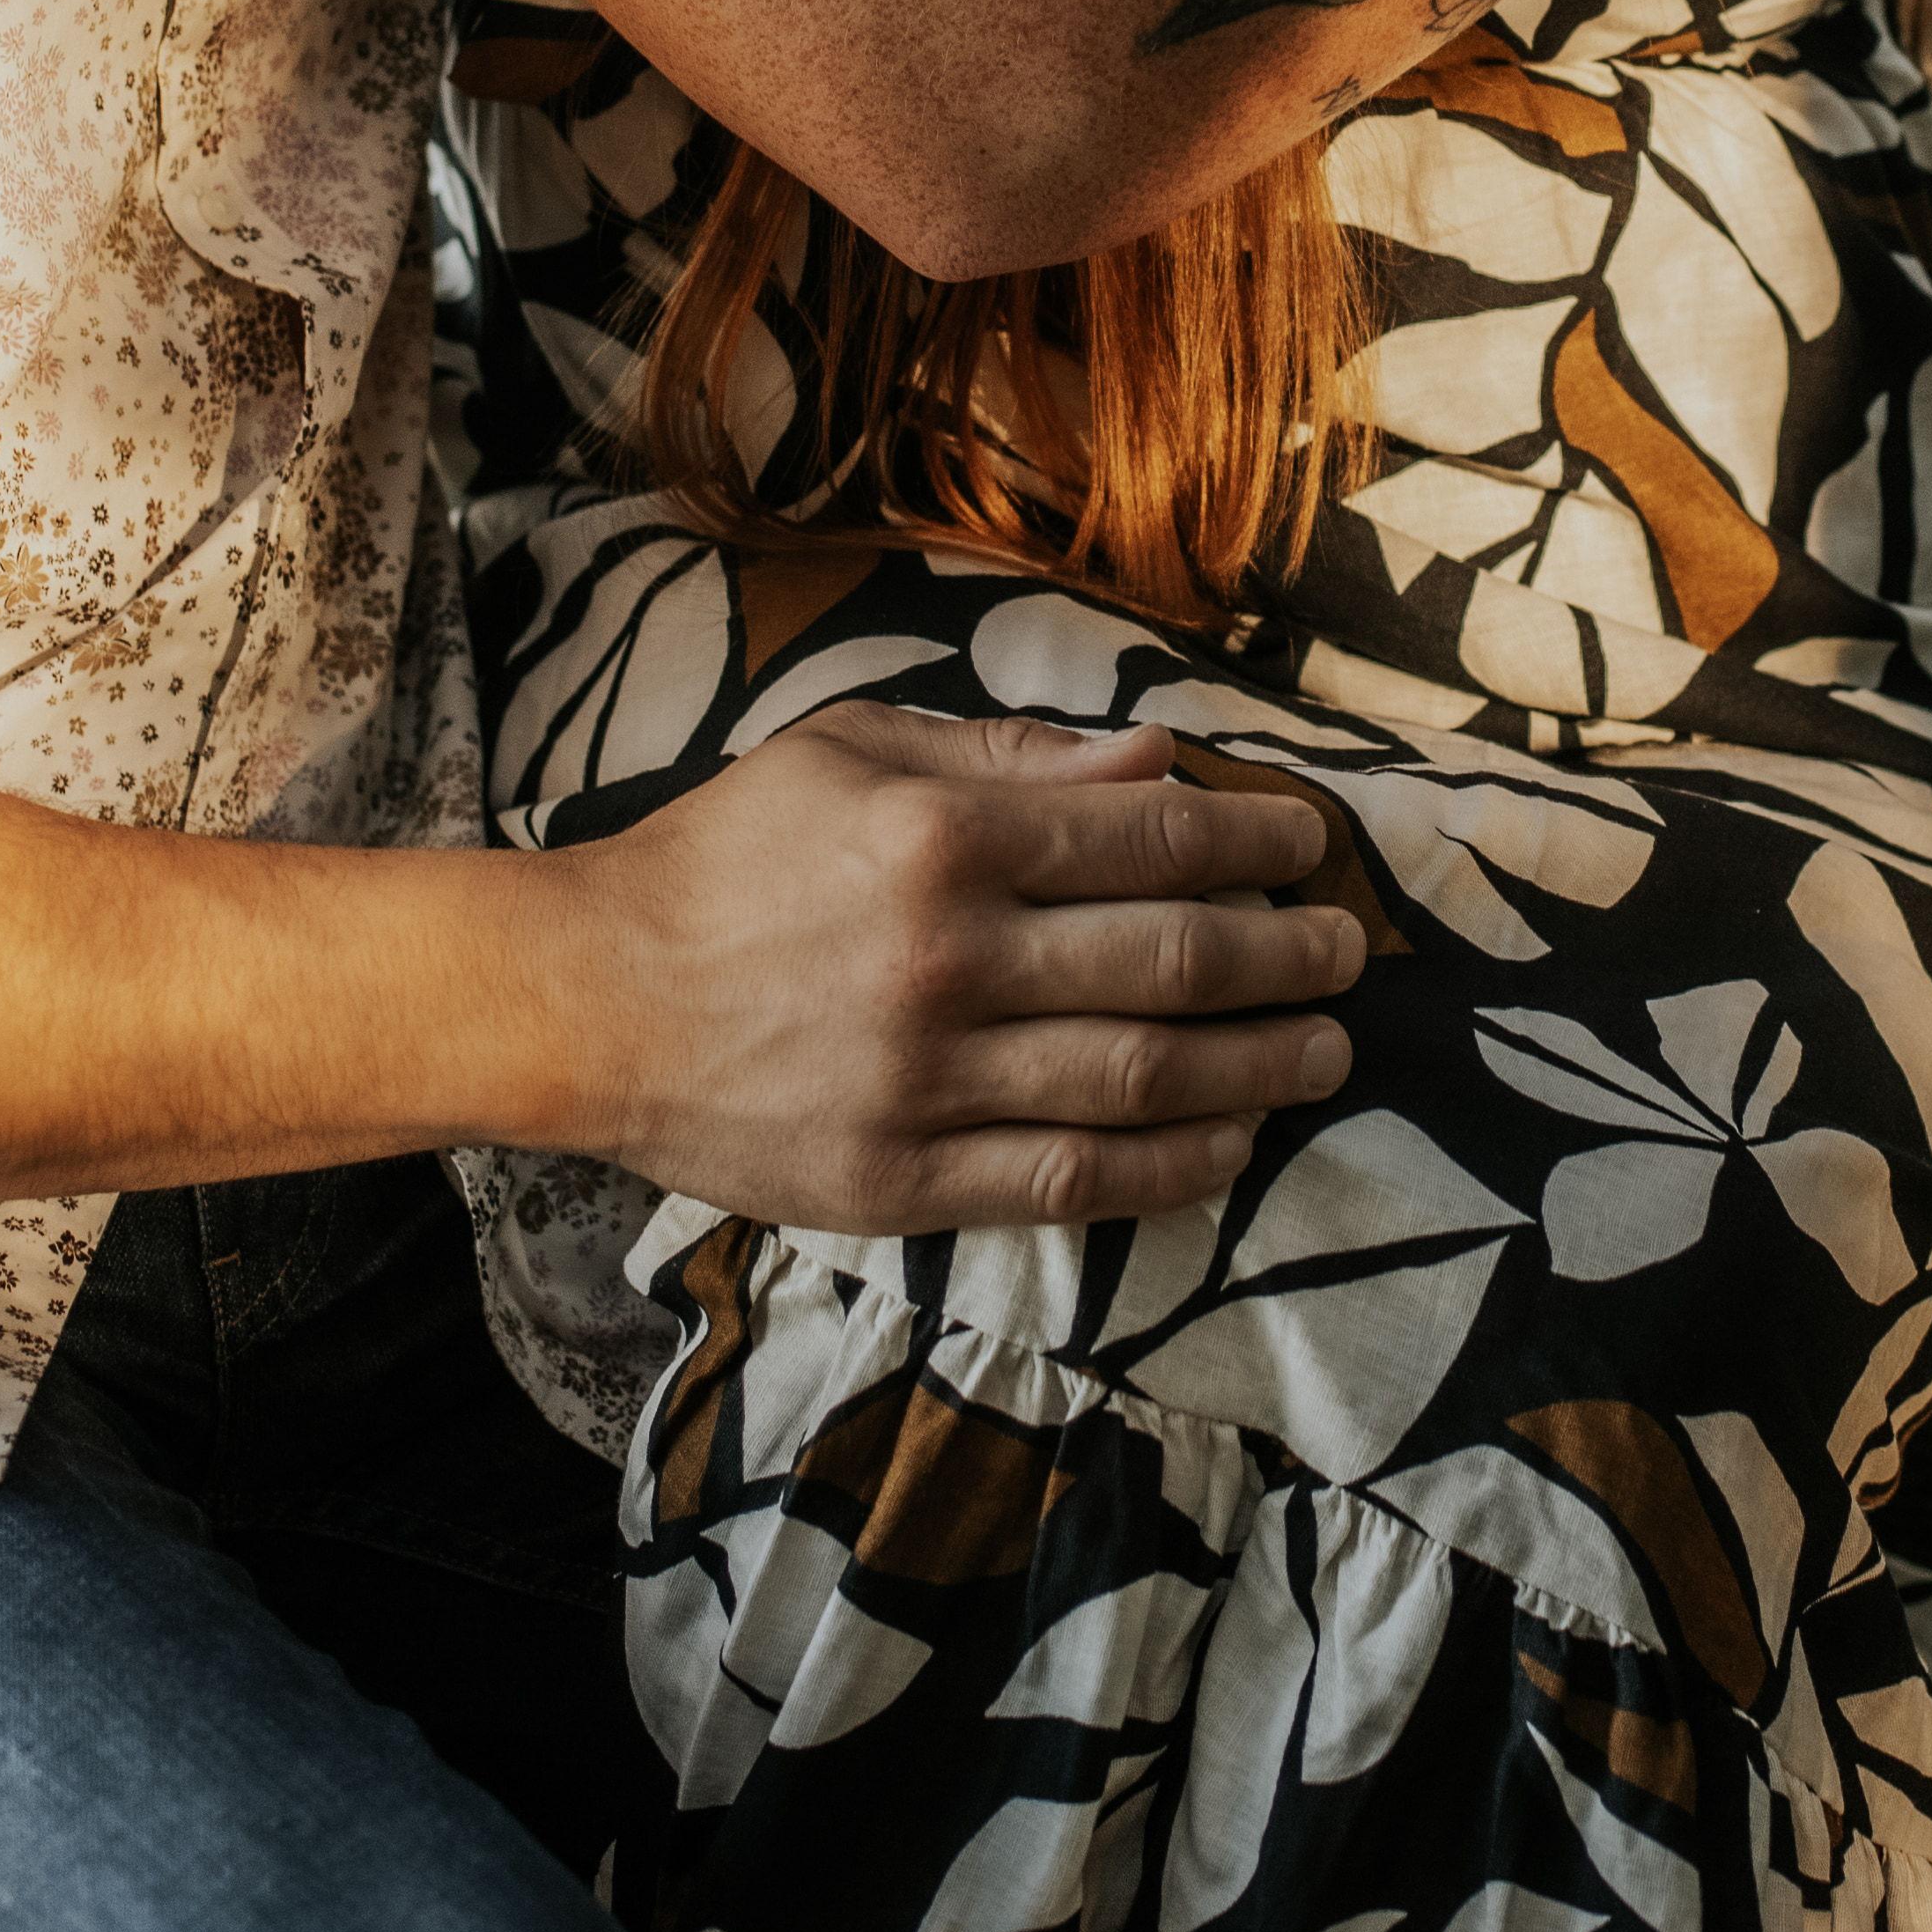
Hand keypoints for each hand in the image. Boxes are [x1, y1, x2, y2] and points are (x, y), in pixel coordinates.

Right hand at [560, 701, 1367, 1229]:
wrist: (588, 998)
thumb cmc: (726, 855)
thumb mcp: (856, 750)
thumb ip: (1012, 755)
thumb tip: (1156, 765)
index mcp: (941, 839)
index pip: (1149, 841)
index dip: (1254, 847)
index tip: (1308, 850)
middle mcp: (947, 961)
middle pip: (1171, 962)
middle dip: (1283, 956)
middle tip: (1343, 953)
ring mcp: (924, 1082)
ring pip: (1142, 1080)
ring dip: (1257, 1065)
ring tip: (1321, 1051)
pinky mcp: (899, 1182)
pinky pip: (1071, 1182)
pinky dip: (1170, 1167)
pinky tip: (1230, 1140)